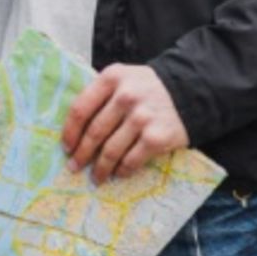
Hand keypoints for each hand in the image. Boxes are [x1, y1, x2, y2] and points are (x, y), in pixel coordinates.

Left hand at [62, 64, 189, 184]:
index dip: (70, 132)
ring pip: (111, 150)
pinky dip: (122, 170)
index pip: (80, 109)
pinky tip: (118, 174)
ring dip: (101, 168)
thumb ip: (101, 95)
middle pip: (94, 132)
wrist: (190, 93)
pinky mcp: (156, 137)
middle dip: (82, 154)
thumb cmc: (147, 89)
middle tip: (75, 167)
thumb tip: (74, 130)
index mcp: (111, 78)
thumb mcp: (122, 79)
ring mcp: (142, 117)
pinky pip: (131, 160)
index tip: (66, 147)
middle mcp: (125, 96)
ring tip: (96, 177)